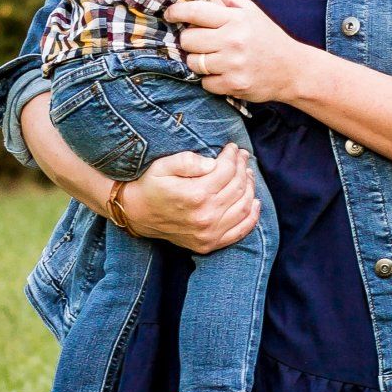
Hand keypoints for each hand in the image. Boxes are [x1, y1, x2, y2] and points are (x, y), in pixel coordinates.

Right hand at [121, 142, 260, 255]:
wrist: (136, 214)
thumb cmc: (150, 186)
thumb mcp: (163, 166)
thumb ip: (188, 161)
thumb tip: (213, 162)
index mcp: (195, 195)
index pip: (227, 170)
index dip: (233, 156)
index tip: (233, 147)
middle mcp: (205, 216)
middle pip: (238, 186)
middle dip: (243, 168)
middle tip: (242, 157)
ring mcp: (209, 233)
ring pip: (244, 206)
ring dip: (250, 187)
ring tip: (247, 174)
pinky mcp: (210, 244)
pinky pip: (241, 230)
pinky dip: (252, 215)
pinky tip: (255, 201)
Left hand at [167, 0, 305, 103]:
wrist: (293, 70)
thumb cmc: (268, 38)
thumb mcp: (252, 12)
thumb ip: (227, 0)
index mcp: (236, 19)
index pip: (195, 12)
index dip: (177, 12)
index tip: (170, 14)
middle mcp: (234, 41)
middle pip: (188, 40)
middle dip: (190, 41)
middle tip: (201, 42)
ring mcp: (234, 64)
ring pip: (194, 63)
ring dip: (199, 61)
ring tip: (214, 59)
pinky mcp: (234, 85)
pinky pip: (205, 83)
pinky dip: (210, 80)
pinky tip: (223, 73)